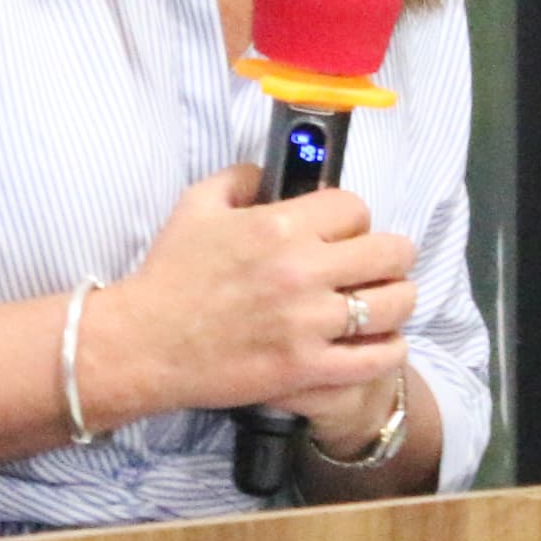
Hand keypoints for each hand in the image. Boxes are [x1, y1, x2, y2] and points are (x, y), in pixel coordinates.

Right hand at [82, 165, 415, 427]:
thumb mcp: (196, 205)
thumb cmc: (168, 276)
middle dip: (390, 255)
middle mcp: (301, 270)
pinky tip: (377, 342)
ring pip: (395, 303)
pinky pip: (377, 358)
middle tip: (380, 265)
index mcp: (278, 226)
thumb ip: (240, 178)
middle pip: (391, 252)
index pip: (356, 209)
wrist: (143, 344)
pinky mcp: (306, 368)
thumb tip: (269, 172)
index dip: (353, 219)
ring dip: (397, 299)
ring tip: (385, 302)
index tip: (344, 233)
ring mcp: (307, 323)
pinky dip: (388, 348)